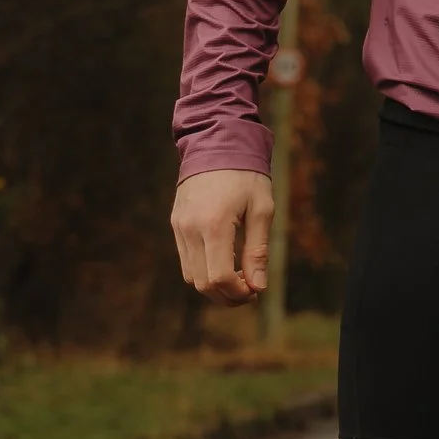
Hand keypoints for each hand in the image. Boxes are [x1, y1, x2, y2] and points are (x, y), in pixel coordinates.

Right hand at [173, 169, 274, 301]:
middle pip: (202, 283)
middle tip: (250, 290)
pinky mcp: (176, 224)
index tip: (256, 290)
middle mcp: (190, 229)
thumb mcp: (262, 210)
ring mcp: (179, 227)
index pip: (219, 277)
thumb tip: (258, 287)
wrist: (217, 143)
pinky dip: (203, 270)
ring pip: (191, 275)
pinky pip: (186, 259)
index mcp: (214, 225)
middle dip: (227, 295)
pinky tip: (224, 263)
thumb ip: (258, 250)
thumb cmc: (246, 175)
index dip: (238, 292)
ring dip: (214, 286)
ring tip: (239, 278)